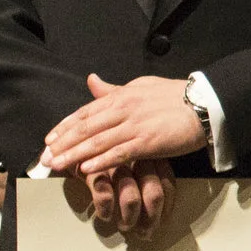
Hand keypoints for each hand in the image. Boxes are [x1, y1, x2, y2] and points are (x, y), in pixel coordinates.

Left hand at [39, 73, 206, 175]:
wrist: (205, 103)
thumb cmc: (174, 96)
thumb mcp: (140, 86)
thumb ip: (114, 90)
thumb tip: (91, 80)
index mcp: (119, 97)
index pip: (84, 113)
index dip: (64, 127)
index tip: (49, 140)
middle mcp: (122, 109)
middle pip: (85, 128)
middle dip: (62, 144)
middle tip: (44, 159)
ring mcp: (134, 126)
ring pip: (97, 142)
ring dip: (74, 155)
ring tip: (57, 165)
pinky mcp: (148, 141)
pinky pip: (119, 153)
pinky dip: (101, 161)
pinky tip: (86, 169)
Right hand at [80, 157, 173, 235]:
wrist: (69, 140)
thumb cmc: (105, 154)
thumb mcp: (131, 160)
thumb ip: (146, 179)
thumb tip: (154, 215)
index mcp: (151, 155)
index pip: (168, 185)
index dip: (164, 209)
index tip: (157, 223)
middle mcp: (136, 157)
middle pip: (154, 194)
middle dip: (150, 220)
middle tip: (142, 233)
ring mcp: (114, 163)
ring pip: (131, 198)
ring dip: (129, 219)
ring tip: (123, 227)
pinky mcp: (91, 168)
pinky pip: (104, 196)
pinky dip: (106, 210)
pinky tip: (104, 215)